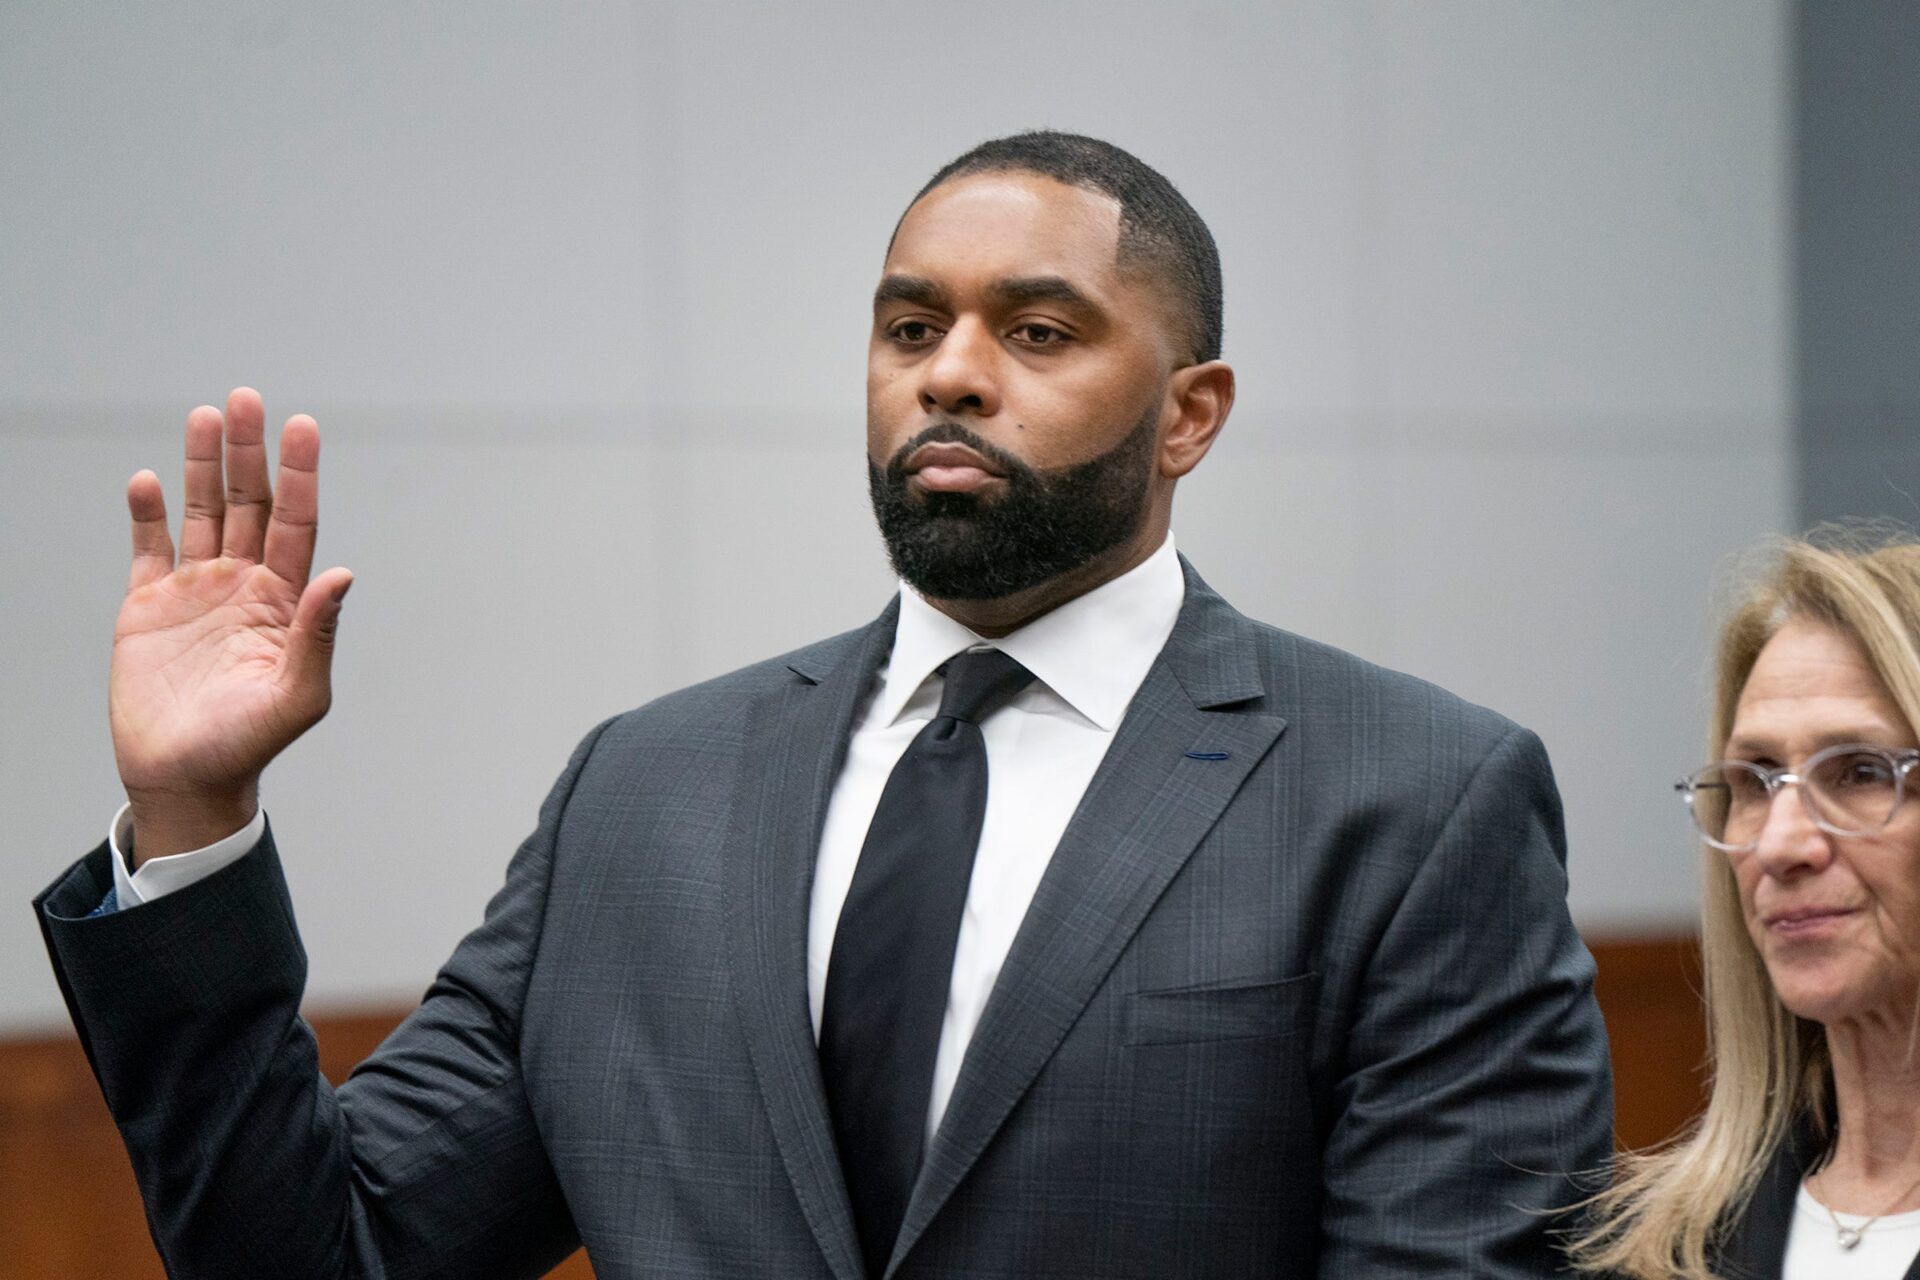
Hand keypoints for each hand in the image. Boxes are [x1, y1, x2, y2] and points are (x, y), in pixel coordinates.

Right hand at [109, 388, 352, 863]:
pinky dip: (147, 514)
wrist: (184, 778)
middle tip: (246, 399)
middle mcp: (244, 585)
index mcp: (284, 600)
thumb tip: (344, 575)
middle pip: (248, 503)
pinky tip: (149, 480)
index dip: (299, 475)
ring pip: (200, 513)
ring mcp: (196, 591)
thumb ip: (318, 634)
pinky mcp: (148, 607)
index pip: (296, 522)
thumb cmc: (247, 745)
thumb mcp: (295, 695)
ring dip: (201, 467)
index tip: (301, 427)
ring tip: (206, 416)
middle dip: (248, 453)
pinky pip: (148, 547)